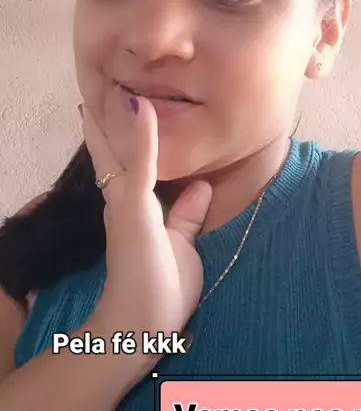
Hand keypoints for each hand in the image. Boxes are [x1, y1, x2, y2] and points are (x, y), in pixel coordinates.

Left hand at [80, 86, 211, 378]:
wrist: (145, 321)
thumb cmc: (138, 266)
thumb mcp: (140, 209)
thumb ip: (147, 162)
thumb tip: (154, 120)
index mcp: (123, 191)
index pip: (111, 146)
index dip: (106, 119)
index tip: (105, 88)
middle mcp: (138, 201)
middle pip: (134, 158)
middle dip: (131, 130)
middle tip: (137, 94)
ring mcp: (160, 220)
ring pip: (162, 178)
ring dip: (163, 154)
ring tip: (172, 125)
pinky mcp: (182, 237)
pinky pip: (188, 203)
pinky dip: (195, 186)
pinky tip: (206, 177)